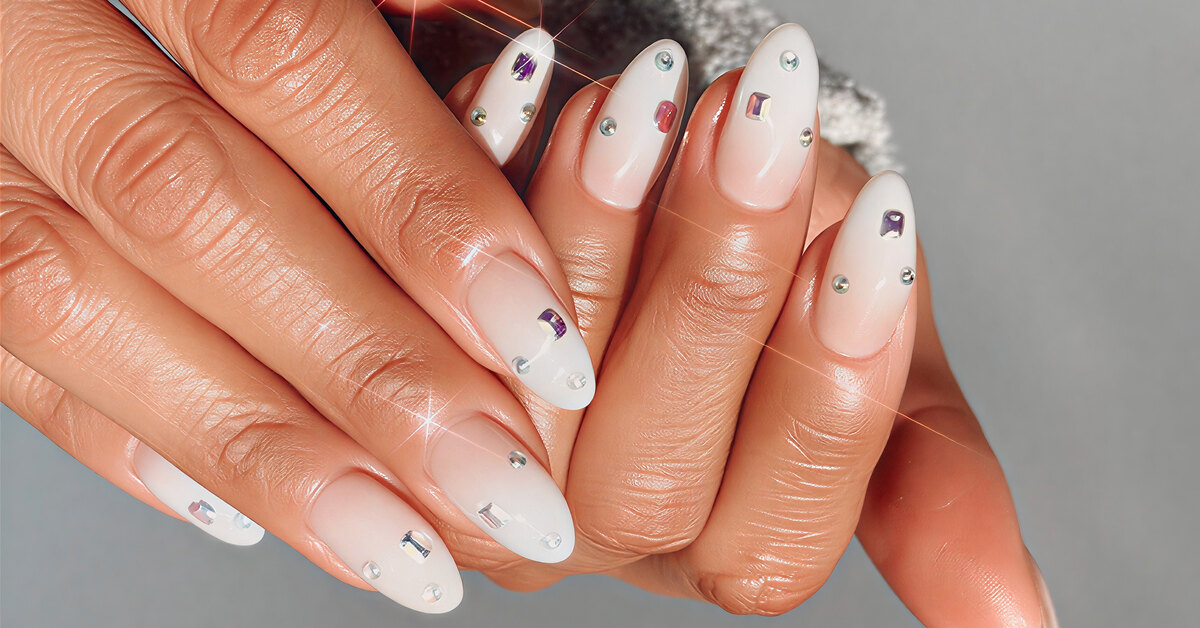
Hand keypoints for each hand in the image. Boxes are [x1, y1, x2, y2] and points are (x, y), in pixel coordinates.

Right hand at [2, 0, 597, 613]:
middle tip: (496, 480)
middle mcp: (21, 31)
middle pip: (187, 204)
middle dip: (361, 361)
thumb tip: (518, 82)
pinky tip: (238, 504)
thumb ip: (396, 6)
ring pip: (72, 297)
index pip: (286, 56)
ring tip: (394, 543)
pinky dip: (123, 433)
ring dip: (254, 441)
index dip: (422, 202)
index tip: (541, 337)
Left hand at [447, 25, 1053, 625]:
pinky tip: (535, 87)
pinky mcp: (409, 363)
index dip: (823, 399)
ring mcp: (488, 460)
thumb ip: (934, 485)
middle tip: (757, 131)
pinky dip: (491, 177)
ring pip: (529, 391)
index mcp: (716, 547)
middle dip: (715, 292)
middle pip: (646, 476)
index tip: (874, 234)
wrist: (699, 181)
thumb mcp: (881, 371)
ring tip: (657, 96)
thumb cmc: (800, 278)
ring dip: (601, 230)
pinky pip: (427, 292)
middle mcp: (594, 530)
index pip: (771, 542)